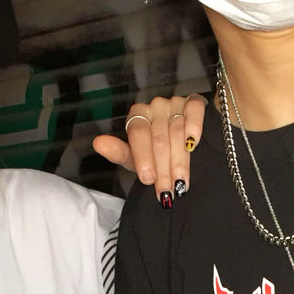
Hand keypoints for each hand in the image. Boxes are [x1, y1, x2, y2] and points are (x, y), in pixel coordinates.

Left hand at [93, 94, 207, 205]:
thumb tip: (98, 144)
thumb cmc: (154, 154)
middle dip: (163, 169)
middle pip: (159, 138)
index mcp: (137, 116)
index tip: (148, 179)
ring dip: (179, 161)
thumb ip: (119, 152)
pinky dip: (194, 127)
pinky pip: (194, 111)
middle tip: (166, 191)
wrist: (180, 148)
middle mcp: (155, 106)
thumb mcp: (136, 158)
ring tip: (180, 184)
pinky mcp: (194, 103)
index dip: (143, 157)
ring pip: (177, 131)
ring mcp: (175, 103)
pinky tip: (193, 145)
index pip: (138, 134)